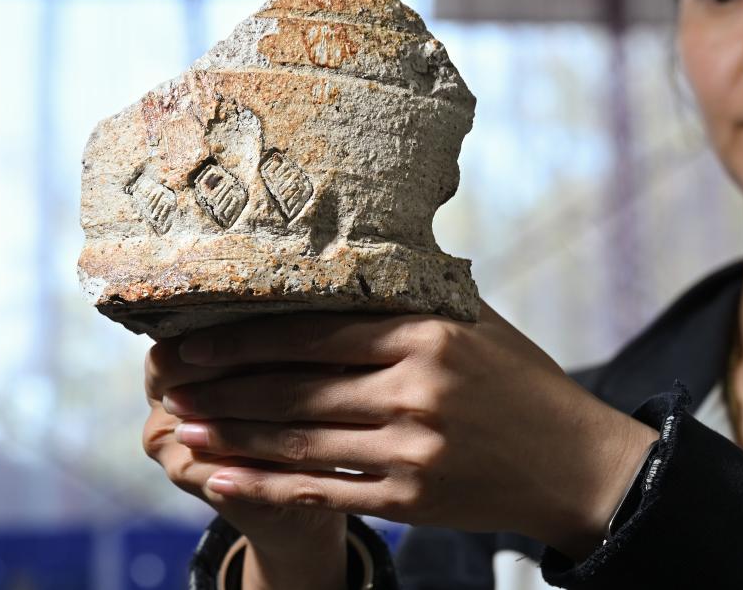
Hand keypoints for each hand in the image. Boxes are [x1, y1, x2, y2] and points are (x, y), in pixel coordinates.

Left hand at [161, 301, 659, 559]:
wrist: (573, 461)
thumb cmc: (522, 381)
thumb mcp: (479, 321)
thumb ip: (419, 290)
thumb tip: (364, 244)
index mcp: (426, 333)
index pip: (314, 331)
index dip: (244, 337)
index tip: (193, 339)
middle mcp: (414, 389)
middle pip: (294, 387)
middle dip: (222, 386)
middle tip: (169, 383)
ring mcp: (411, 448)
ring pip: (298, 441)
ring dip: (231, 436)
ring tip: (183, 427)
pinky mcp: (410, 497)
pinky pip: (322, 491)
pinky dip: (266, 487)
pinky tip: (221, 480)